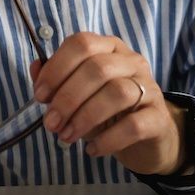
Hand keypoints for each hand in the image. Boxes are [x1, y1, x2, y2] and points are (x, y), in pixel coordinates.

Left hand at [29, 33, 186, 175]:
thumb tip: (36, 68)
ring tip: (67, 136)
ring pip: (118, 93)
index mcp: (109, 48)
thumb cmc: (107, 112)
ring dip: (85, 117)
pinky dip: (108, 139)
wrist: (147, 139)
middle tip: (51, 124)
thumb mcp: (78, 95)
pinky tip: (92, 150)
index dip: (57, 68)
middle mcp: (131, 61)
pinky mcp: (159, 118)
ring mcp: (149, 88)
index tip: (40, 96)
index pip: (82, 44)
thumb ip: (56, 81)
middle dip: (68, 98)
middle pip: (98, 69)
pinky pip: (134, 125)